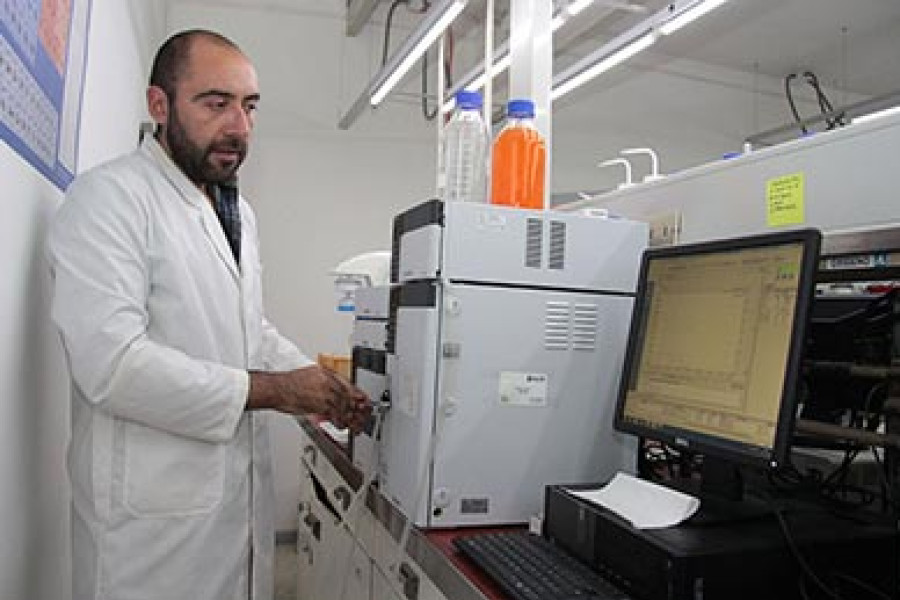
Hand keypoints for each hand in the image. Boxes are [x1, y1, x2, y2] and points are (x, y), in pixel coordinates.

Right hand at [248, 366, 371, 433]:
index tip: (364, 401)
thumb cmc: (289, 384)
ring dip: (351, 417)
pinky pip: (335, 415)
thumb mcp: (310, 376)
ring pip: (344, 406)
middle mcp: (327, 381)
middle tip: (364, 415)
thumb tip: (334, 394)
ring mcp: (324, 393)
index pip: (348, 384)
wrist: (277, 388)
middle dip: (358, 407)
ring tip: (356, 424)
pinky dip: (340, 422)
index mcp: (326, 373)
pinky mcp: (319, 404)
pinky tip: (343, 426)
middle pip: (349, 396)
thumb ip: (325, 384)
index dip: (358, 394)